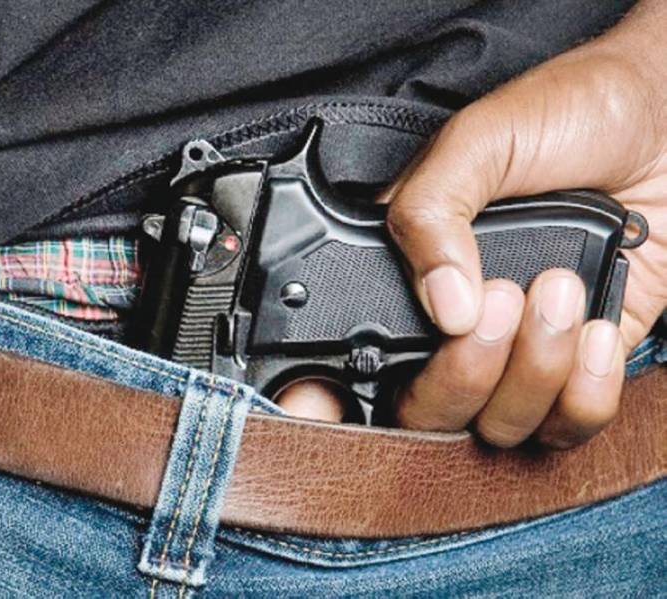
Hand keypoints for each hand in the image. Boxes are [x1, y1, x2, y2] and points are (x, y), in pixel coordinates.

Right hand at [277, 0, 666, 447]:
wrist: (665, 122)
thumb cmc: (567, 115)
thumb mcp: (477, 143)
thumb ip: (431, 213)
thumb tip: (443, 307)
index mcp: (411, 273)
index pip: (363, 358)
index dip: (350, 393)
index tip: (355, 385)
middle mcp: (455, 325)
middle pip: (430, 413)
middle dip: (464, 372)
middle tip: (501, 300)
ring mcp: (518, 351)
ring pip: (500, 426)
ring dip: (533, 370)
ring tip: (560, 288)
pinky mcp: (583, 364)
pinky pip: (571, 424)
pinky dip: (585, 390)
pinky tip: (592, 327)